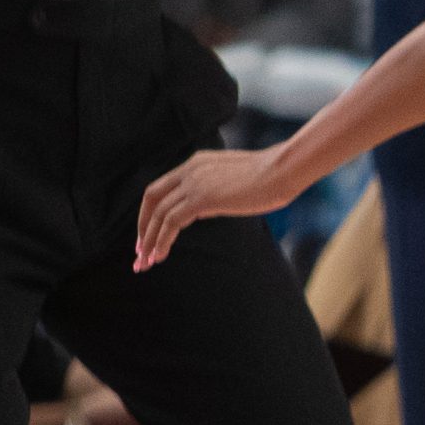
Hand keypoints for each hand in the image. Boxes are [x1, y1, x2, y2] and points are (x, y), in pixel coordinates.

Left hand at [134, 149, 301, 270]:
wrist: (284, 170)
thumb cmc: (273, 177)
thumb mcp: (236, 179)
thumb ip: (217, 188)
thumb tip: (210, 205)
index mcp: (196, 163)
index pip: (163, 188)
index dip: (152, 212)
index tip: (151, 233)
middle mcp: (189, 170)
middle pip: (152, 199)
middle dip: (143, 226)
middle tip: (140, 251)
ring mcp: (194, 183)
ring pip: (158, 214)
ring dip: (149, 239)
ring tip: (146, 261)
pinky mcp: (201, 198)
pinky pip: (171, 222)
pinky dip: (161, 240)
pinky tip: (160, 256)